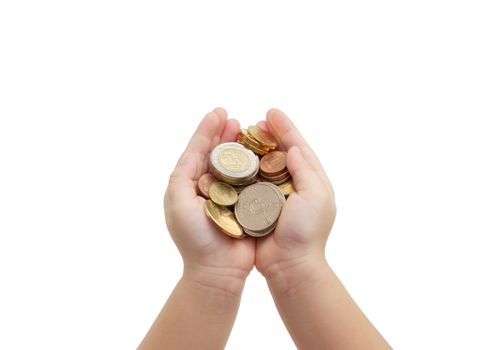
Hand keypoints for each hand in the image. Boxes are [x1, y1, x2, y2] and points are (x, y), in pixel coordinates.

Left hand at [164, 108, 254, 294]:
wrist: (218, 270)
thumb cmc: (194, 239)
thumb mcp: (178, 202)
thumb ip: (182, 175)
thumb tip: (192, 152)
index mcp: (188, 186)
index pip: (196, 151)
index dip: (207, 130)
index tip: (219, 112)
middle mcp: (206, 188)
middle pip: (215, 154)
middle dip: (224, 135)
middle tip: (234, 119)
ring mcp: (225, 197)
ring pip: (233, 165)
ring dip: (239, 147)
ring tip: (247, 130)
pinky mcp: (243, 206)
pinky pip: (248, 181)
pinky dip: (253, 166)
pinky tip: (260, 154)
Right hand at [255, 109, 336, 283]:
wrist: (290, 265)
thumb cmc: (306, 232)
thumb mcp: (315, 196)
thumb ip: (306, 170)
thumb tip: (294, 147)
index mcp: (311, 180)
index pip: (298, 146)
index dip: (285, 128)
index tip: (271, 112)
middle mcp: (294, 185)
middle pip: (280, 152)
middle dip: (268, 135)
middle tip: (255, 121)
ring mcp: (276, 196)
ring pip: (263, 165)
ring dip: (254, 150)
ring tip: (242, 135)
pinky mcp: (259, 208)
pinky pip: (251, 183)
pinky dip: (244, 170)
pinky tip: (234, 160)